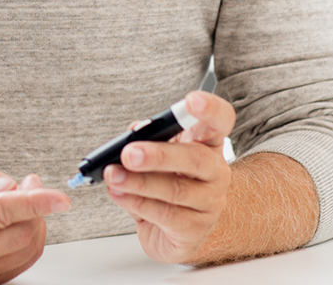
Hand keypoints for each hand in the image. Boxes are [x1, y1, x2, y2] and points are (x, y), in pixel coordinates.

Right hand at [0, 152, 71, 284]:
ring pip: (25, 249)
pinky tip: (14, 224)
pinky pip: (22, 262)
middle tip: (29, 185)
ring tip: (19, 204)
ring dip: (34, 223)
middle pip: (18, 233)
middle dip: (36, 207)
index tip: (60, 198)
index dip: (33, 203)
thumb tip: (11, 186)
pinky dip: (28, 239)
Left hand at [103, 90, 234, 263]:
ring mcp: (210, 203)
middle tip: (128, 154)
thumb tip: (134, 132)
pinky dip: (136, 203)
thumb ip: (147, 139)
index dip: (210, 109)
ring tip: (112, 175)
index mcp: (208, 144)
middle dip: (158, 155)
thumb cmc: (166, 183)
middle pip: (195, 158)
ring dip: (138, 182)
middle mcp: (216, 171)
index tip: (191, 101)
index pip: (220, 120)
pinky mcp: (195, 230)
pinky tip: (118, 194)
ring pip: (175, 190)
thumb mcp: (158, 156)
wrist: (176, 231)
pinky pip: (164, 215)